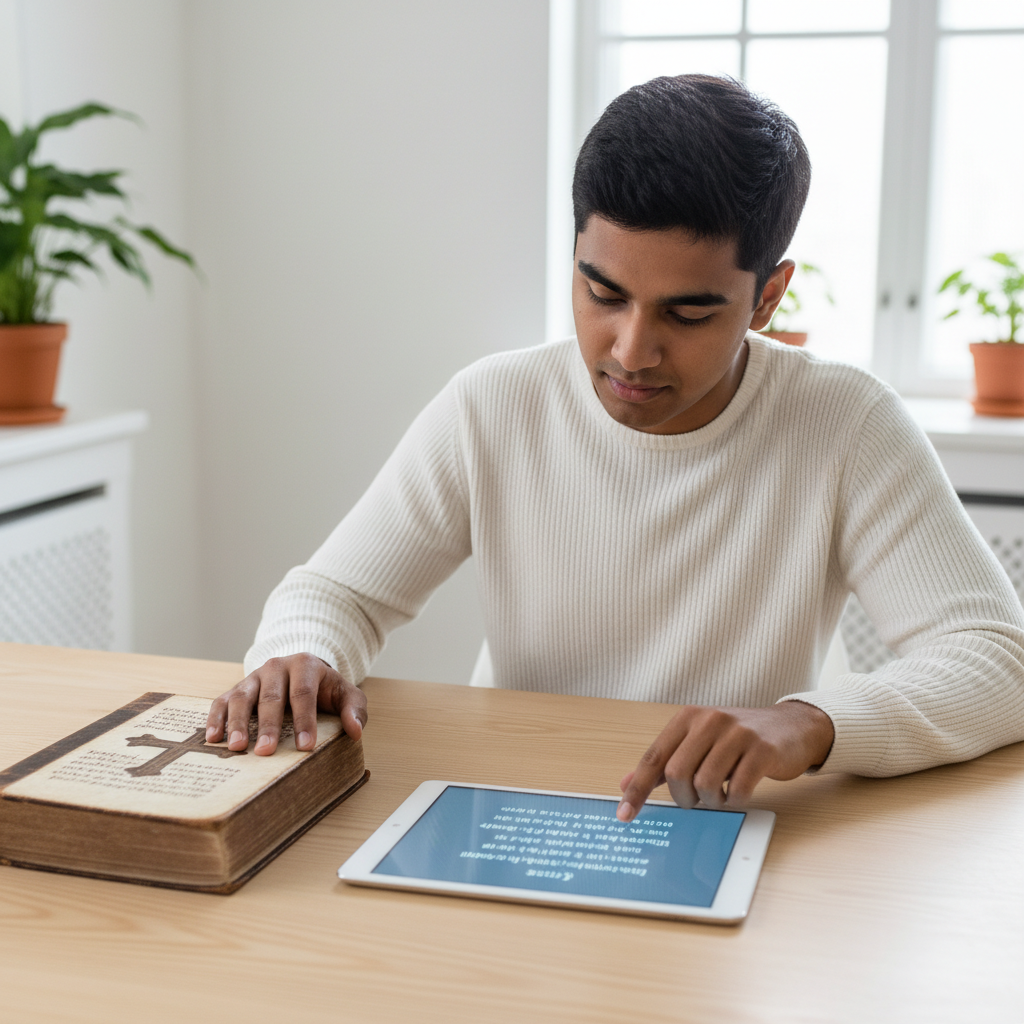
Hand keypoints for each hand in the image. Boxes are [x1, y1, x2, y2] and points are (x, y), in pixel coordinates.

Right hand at [205, 653, 367, 755]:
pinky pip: (222, 701)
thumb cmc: (325, 689)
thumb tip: (355, 731)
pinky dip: (216, 718)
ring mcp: (253, 677)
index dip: (305, 720)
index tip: (305, 746)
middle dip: (268, 725)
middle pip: (271, 696)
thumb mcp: (346, 694)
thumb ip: (355, 710)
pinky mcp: (236, 688)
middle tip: (266, 751)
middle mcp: (276, 667)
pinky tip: (213, 738)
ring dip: (238, 723)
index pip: (304, 694)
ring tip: (237, 747)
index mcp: (305, 665)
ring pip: (242, 697)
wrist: (302, 671)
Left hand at [617, 701, 833, 819]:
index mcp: (688, 718)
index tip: (624, 815)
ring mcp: (737, 733)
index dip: (637, 789)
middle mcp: (710, 720)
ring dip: (709, 801)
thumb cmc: (739, 739)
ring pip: (705, 783)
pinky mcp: (762, 749)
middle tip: (694, 802)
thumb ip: (664, 762)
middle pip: (676, 772)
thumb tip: (625, 784)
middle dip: (683, 798)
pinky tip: (736, 794)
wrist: (792, 726)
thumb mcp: (698, 743)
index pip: (654, 757)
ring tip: (718, 797)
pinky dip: (733, 801)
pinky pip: (738, 788)